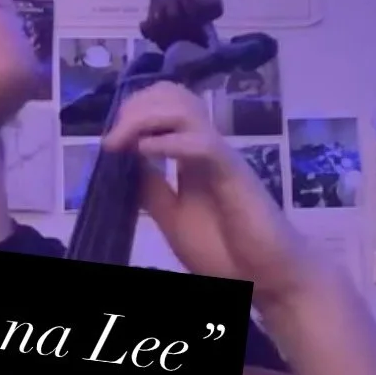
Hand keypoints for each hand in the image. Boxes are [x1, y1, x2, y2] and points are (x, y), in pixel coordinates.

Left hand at [101, 80, 317, 306]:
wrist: (266, 278)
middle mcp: (205, 147)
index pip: (164, 107)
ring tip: (123, 141)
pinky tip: (146, 151)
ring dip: (146, 117)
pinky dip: (169, 142)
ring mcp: (221, 157)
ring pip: (185, 109)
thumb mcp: (173, 218)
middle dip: (135, 106)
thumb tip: (127, 163)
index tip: (109, 140)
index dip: (133, 111)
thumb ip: (153, 190)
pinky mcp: (233, 173)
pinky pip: (202, 144)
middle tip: (113, 138)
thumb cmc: (226, 252)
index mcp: (190, 156)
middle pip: (173, 96)